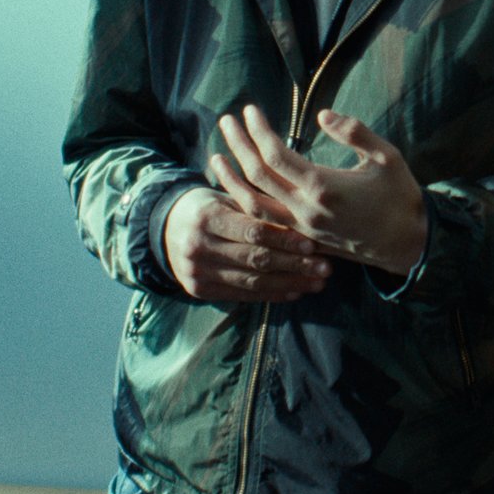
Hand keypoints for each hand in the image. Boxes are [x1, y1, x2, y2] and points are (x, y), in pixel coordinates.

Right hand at [160, 184, 329, 303]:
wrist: (167, 227)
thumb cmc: (210, 207)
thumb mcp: (228, 198)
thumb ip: (258, 210)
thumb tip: (305, 220)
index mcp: (208, 217)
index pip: (254, 232)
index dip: (285, 239)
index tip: (314, 245)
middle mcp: (199, 247)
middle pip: (256, 260)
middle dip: (295, 265)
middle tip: (325, 268)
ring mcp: (197, 272)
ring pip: (252, 282)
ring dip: (289, 283)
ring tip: (317, 282)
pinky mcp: (199, 290)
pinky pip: (241, 295)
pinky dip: (270, 295)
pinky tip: (294, 291)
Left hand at [215, 105, 427, 276]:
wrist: (407, 243)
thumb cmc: (399, 195)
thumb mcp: (386, 156)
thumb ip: (355, 132)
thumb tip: (323, 114)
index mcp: (323, 186)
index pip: (276, 154)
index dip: (258, 130)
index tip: (249, 110)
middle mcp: (305, 210)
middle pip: (257, 176)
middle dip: (238, 145)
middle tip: (226, 121)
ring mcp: (301, 228)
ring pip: (253, 204)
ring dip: (231, 179)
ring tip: (217, 156)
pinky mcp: (303, 239)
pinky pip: (264, 222)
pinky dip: (245, 205)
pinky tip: (236, 191)